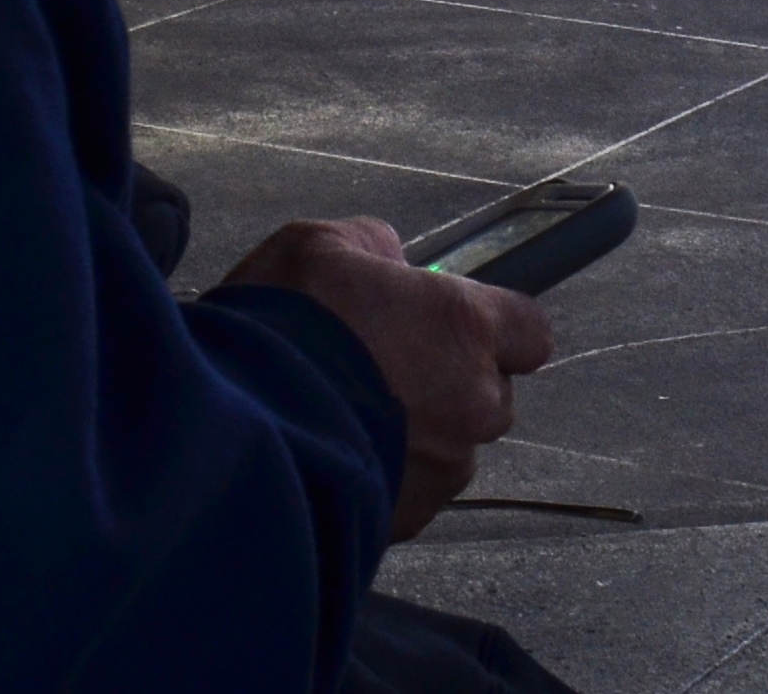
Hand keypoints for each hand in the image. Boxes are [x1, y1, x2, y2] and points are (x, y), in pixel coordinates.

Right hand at [222, 219, 554, 538]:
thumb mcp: (317, 247)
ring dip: (414, 436)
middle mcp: (473, 404)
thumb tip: (388, 259)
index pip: (530, 331)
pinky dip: (384, 478)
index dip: (494, 327)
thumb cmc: (281, 332)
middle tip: (384, 368)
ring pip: (449, 450)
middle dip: (449, 384)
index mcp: (465, 329)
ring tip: (345, 417)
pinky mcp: (408, 520)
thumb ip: (372, 247)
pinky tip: (332, 454)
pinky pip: (410, 493)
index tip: (455, 323)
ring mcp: (444, 470)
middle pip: (489, 395)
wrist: (238, 434)